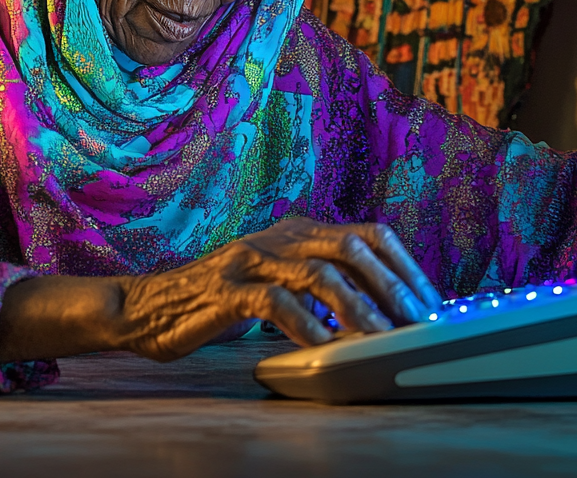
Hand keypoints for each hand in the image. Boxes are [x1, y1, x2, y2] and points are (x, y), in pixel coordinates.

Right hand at [0, 218, 442, 362]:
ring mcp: (251, 261)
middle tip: (416, 324)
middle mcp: (278, 237)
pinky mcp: (226, 291)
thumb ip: (319, 281)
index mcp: (298, 230)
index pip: (369, 233)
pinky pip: (276, 303)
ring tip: (379, 338)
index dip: (405, 265)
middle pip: (352, 248)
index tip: (429, 302)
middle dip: (392, 286)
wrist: (147, 308)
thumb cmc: (218, 301)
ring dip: (358, 308)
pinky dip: (307, 325)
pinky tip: (325, 346)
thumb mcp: (276, 280)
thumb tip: (381, 307)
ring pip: (320, 273)